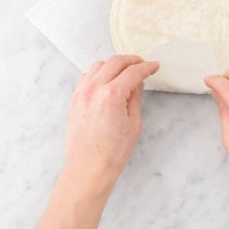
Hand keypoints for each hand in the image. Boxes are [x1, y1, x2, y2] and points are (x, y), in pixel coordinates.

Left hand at [64, 55, 158, 186]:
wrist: (89, 168)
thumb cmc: (111, 152)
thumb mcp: (134, 124)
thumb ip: (135, 98)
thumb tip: (137, 83)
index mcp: (111, 95)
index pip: (133, 72)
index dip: (147, 67)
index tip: (154, 66)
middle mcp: (94, 89)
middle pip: (115, 62)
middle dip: (132, 60)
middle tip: (142, 65)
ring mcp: (81, 93)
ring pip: (99, 65)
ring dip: (114, 64)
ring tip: (125, 72)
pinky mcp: (75, 99)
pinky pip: (86, 75)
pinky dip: (98, 73)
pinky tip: (107, 80)